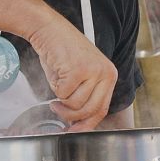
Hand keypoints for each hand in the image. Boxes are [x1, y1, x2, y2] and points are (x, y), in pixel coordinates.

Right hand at [29, 15, 117, 130]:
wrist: (50, 30)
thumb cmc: (62, 52)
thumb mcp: (81, 76)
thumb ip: (84, 97)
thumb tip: (78, 124)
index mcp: (109, 75)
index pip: (102, 109)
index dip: (87, 124)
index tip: (74, 130)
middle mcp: (105, 73)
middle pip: (89, 111)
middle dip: (70, 115)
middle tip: (57, 108)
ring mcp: (93, 71)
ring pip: (74, 104)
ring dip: (60, 99)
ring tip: (57, 85)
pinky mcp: (78, 70)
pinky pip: (62, 94)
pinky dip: (54, 87)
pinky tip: (56, 73)